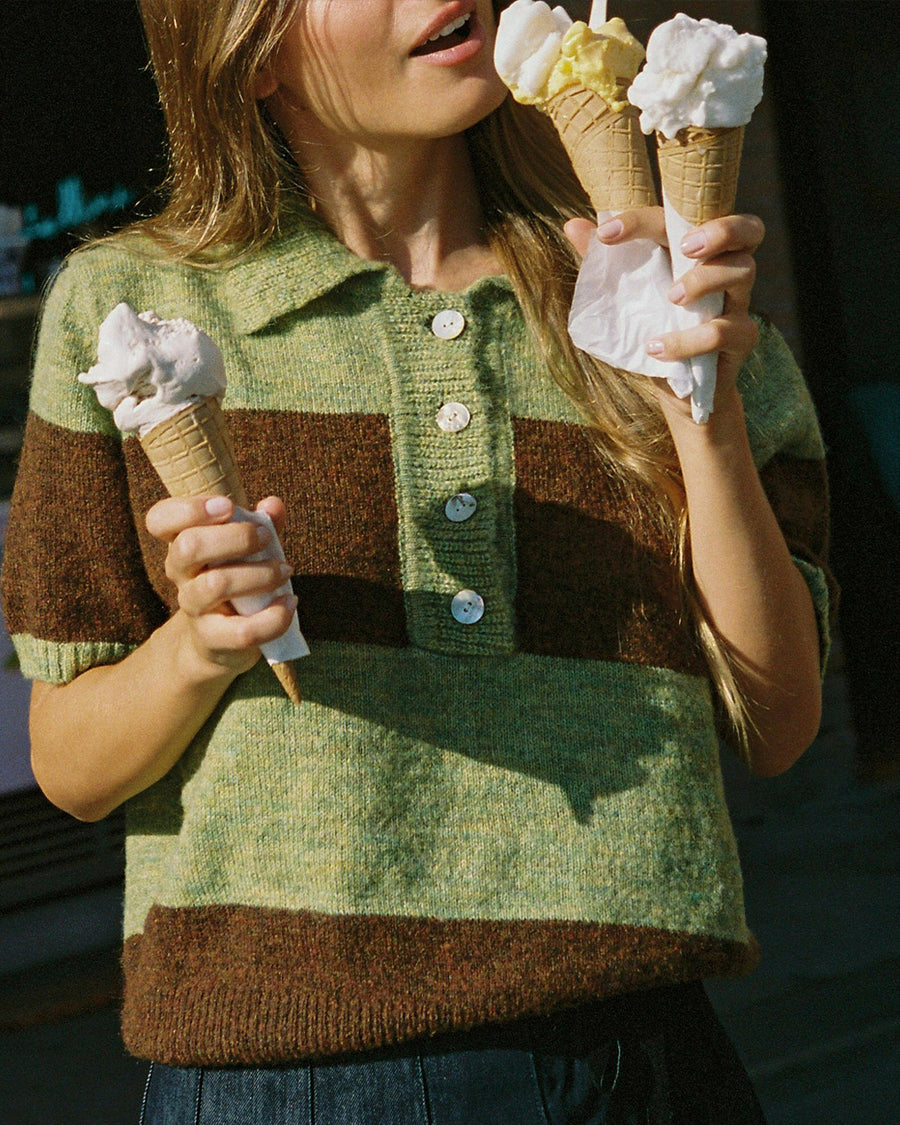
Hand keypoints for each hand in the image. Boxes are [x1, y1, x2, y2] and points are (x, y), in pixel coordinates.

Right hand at [145, 494, 297, 680]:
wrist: (221, 642)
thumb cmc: (237, 580)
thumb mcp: (248, 550)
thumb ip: (263, 524)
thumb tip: (273, 505)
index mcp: (183, 543)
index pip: (160, 520)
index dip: (188, 509)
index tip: (226, 505)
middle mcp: (181, 574)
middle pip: (188, 547)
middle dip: (235, 537)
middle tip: (265, 536)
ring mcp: (194, 608)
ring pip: (215, 585)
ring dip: (260, 574)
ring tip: (285, 570)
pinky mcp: (213, 639)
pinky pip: (242, 630)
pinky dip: (273, 617)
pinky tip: (289, 602)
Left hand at [565, 209, 764, 416]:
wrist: (676, 390)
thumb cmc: (653, 331)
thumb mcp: (626, 296)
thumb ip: (605, 262)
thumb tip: (573, 225)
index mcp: (697, 251)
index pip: (684, 216)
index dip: (646, 217)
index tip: (606, 233)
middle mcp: (726, 268)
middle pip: (749, 229)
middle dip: (720, 229)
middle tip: (684, 247)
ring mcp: (739, 302)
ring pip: (743, 271)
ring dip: (704, 280)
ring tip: (671, 299)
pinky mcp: (743, 338)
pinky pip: (727, 331)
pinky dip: (690, 340)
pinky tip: (657, 349)